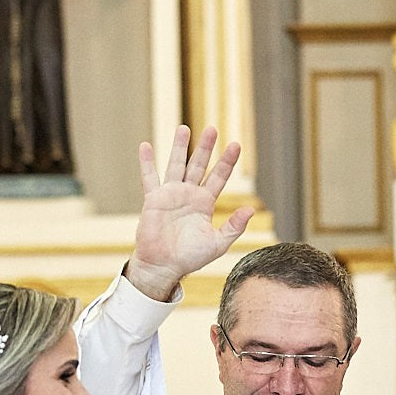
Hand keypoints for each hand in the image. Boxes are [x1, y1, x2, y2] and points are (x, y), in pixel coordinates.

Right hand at [125, 126, 254, 300]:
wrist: (164, 267)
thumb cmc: (190, 258)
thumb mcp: (218, 243)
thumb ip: (234, 227)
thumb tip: (250, 209)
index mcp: (205, 203)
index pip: (218, 177)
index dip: (227, 162)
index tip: (235, 145)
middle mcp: (188, 194)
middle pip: (199, 165)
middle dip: (206, 147)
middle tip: (213, 128)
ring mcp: (170, 195)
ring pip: (177, 165)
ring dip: (180, 147)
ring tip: (184, 128)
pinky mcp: (153, 200)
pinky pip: (149, 178)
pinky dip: (147, 163)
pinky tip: (146, 146)